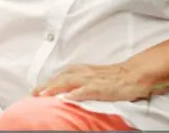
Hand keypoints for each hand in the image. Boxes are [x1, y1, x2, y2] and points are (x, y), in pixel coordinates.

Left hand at [32, 63, 153, 101]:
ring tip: (43, 95)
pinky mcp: (102, 88)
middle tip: (33, 94)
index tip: (36, 90)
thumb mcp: (96, 76)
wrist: (135, 75)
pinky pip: (86, 90)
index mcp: (84, 70)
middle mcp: (85, 73)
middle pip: (61, 78)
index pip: (61, 75)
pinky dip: (76, 93)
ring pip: (70, 82)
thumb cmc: (117, 77)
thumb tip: (69, 90)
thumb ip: (82, 80)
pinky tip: (67, 99)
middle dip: (46, 86)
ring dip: (55, 88)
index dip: (48, 82)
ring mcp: (93, 80)